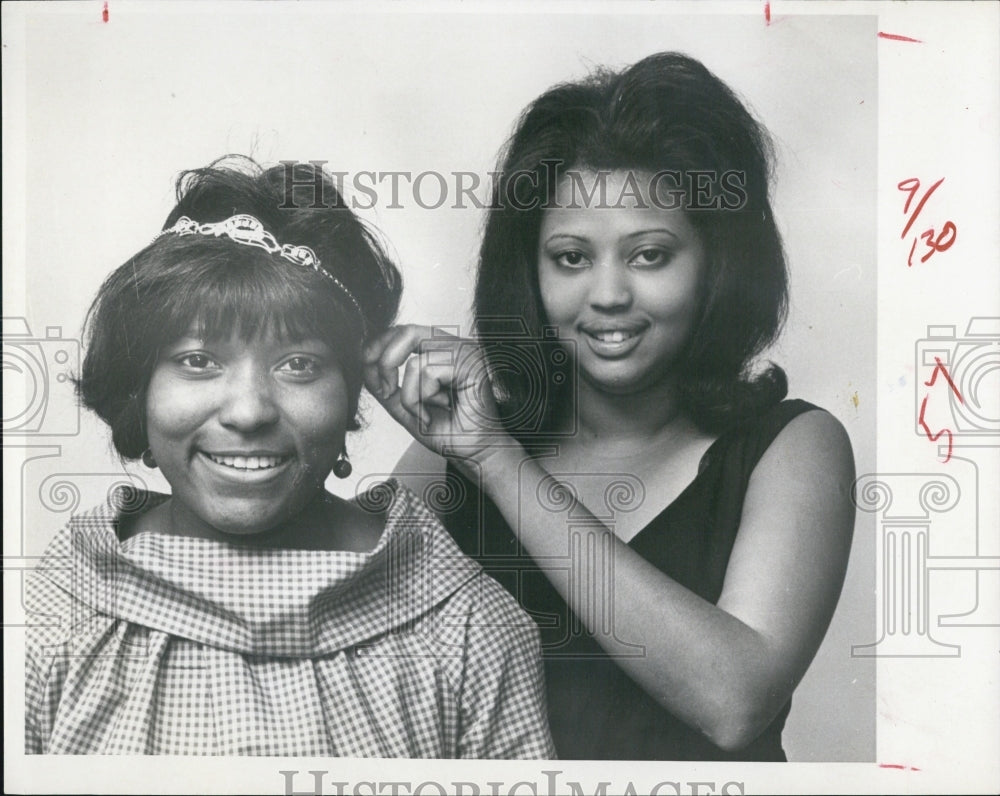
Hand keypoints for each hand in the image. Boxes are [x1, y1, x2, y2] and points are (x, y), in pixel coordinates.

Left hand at [363, 324, 513, 466]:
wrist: (475, 453)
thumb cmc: (451, 432)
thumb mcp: (406, 406)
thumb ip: (386, 385)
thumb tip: (365, 365)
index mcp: (442, 350)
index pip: (404, 331)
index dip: (379, 345)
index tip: (367, 367)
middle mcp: (455, 346)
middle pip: (407, 332)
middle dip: (386, 360)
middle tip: (386, 389)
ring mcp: (466, 352)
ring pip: (415, 362)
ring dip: (410, 396)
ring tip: (424, 413)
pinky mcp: (471, 363)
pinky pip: (428, 372)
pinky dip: (423, 398)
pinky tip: (438, 411)